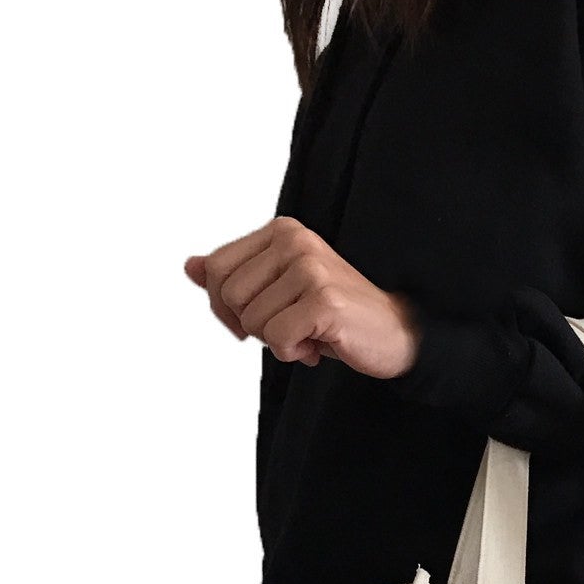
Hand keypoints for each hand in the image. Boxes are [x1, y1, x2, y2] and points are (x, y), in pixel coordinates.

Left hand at [184, 218, 421, 377]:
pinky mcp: (324, 300)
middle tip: (289, 328)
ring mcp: (310, 268)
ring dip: (277, 342)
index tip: (257, 320)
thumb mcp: (280, 289)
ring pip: (252, 321)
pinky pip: (278, 339)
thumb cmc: (333, 314)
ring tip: (309, 333)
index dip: (225, 307)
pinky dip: (294, 353)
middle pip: (228, 296)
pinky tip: (319, 344)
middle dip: (252, 326)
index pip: (215, 270)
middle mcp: (295, 241)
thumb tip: (190, 267)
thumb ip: (236, 275)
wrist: (393, 333)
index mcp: (281, 231)